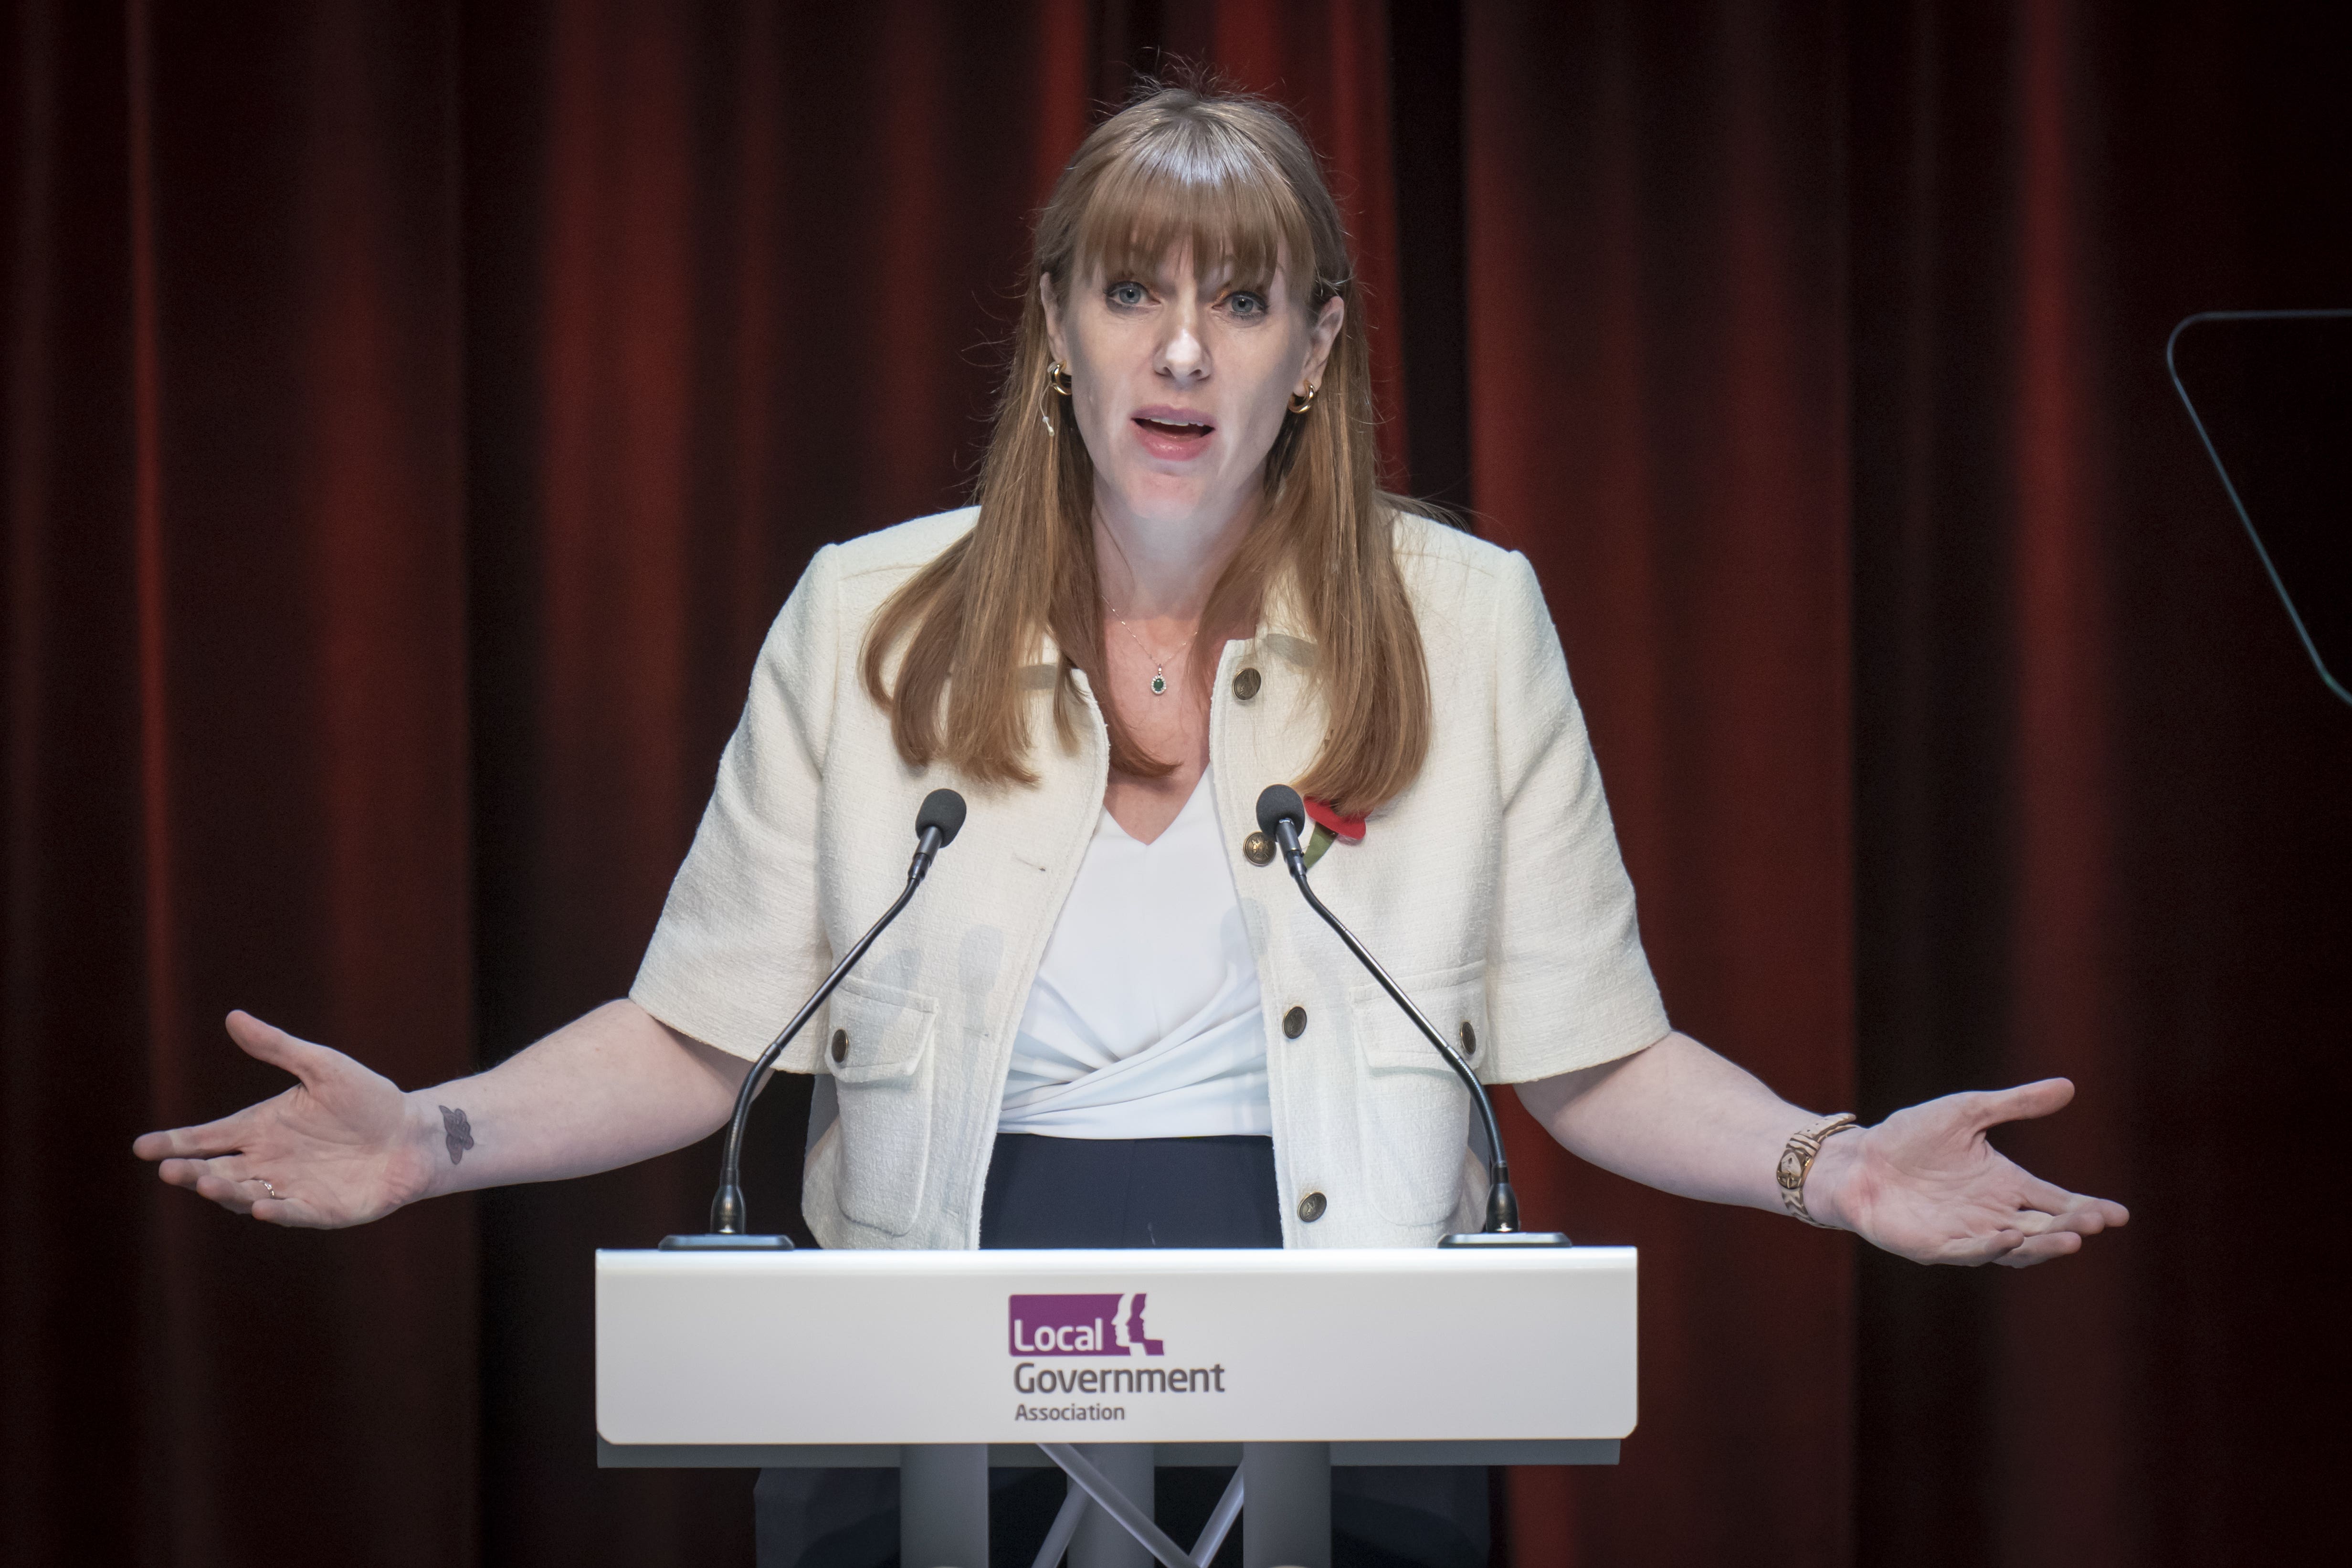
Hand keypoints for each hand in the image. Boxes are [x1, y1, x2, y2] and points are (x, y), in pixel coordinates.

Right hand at [132, 1011, 437, 1228]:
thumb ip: (278, 1047)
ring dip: (225, 1191)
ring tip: (206, 1182)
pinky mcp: (319, 1209)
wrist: (412, 1133)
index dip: (175, 1143)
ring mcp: (289, 1187)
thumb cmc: (367, 1098)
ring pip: (244, 1194)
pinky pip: (289, 1212)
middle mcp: (267, 1161)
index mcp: (261, 1128)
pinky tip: (259, 1206)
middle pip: (216, 1170)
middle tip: (169, 1169)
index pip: (206, 1137)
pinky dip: (273, 1211)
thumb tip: (234, 1016)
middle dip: (189, 1171)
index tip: (142, 1147)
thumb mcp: (322, 1066)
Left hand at [1809, 1078, 2128, 1267]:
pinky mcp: (1935, 1247)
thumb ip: (2015, 1104)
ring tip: (2070, 1237)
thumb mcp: (1968, 1112)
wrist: (1859, 1158)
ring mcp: (1967, 1234)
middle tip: (2094, 1221)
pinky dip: (1990, 1247)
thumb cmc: (1911, 1135)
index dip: (2089, 1209)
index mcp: (2006, 1185)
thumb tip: (2067, 1086)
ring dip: (2042, 1245)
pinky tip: (2008, 1237)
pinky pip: (1969, 1252)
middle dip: (2071, 1227)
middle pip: (2044, 1229)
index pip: (2057, 1201)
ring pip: (2016, 1248)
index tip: (2120, 1215)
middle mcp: (1994, 1214)